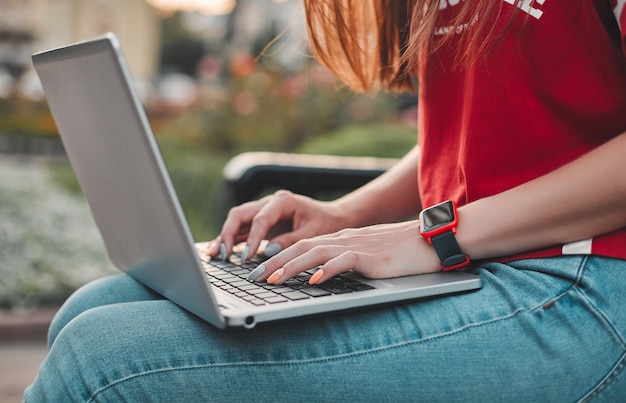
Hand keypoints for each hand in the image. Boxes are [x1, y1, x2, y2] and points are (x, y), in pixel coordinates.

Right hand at [206, 190, 349, 260]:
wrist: (330, 217)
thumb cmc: (324, 224)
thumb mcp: (313, 233)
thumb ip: (291, 240)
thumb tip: (268, 251)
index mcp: (283, 201)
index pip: (261, 218)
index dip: (252, 238)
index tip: (246, 256)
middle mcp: (269, 202)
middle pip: (240, 213)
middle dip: (229, 233)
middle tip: (224, 254)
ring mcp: (262, 211)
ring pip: (236, 220)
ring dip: (224, 236)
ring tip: (215, 255)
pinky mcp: (260, 222)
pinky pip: (241, 229)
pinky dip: (230, 239)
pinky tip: (218, 252)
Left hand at [253, 221, 441, 284]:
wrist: (428, 240)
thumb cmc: (398, 251)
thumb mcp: (364, 254)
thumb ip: (342, 261)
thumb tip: (320, 275)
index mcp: (339, 239)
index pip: (301, 246)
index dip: (277, 257)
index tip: (259, 272)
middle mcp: (342, 240)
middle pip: (301, 247)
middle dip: (274, 262)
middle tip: (254, 277)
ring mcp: (355, 246)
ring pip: (316, 252)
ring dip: (292, 266)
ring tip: (274, 279)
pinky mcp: (370, 256)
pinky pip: (344, 261)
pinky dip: (327, 270)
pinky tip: (314, 281)